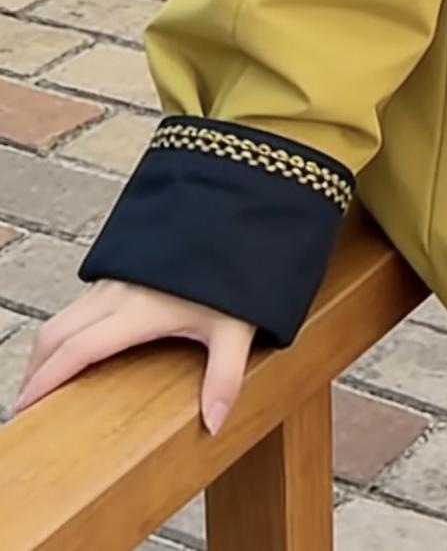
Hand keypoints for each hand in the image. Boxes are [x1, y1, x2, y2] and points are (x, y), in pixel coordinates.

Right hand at [16, 280, 253, 434]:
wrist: (234, 208)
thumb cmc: (236, 264)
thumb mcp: (237, 325)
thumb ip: (224, 376)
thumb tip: (213, 423)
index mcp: (139, 310)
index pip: (79, 349)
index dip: (48, 379)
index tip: (24, 405)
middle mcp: (118, 293)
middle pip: (57, 332)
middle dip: (35, 370)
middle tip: (26, 405)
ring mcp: (116, 278)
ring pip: (64, 315)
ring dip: (47, 349)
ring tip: (44, 383)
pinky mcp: (120, 268)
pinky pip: (79, 303)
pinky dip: (63, 330)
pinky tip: (73, 347)